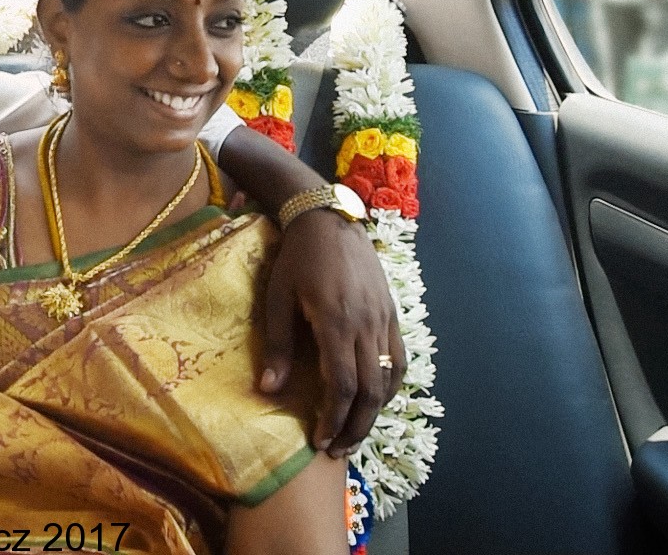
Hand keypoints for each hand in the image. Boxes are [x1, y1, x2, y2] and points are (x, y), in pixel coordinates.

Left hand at [259, 208, 404, 456]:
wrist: (328, 218)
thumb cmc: (296, 258)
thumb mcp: (277, 297)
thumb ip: (277, 345)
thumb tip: (268, 390)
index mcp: (336, 323)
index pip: (342, 385)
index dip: (333, 419)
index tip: (319, 440)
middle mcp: (367, 325)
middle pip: (370, 391)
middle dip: (355, 427)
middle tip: (337, 449)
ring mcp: (384, 319)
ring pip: (388, 379)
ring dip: (374, 412)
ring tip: (354, 433)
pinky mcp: (391, 312)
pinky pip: (398, 359)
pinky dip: (389, 386)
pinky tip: (375, 399)